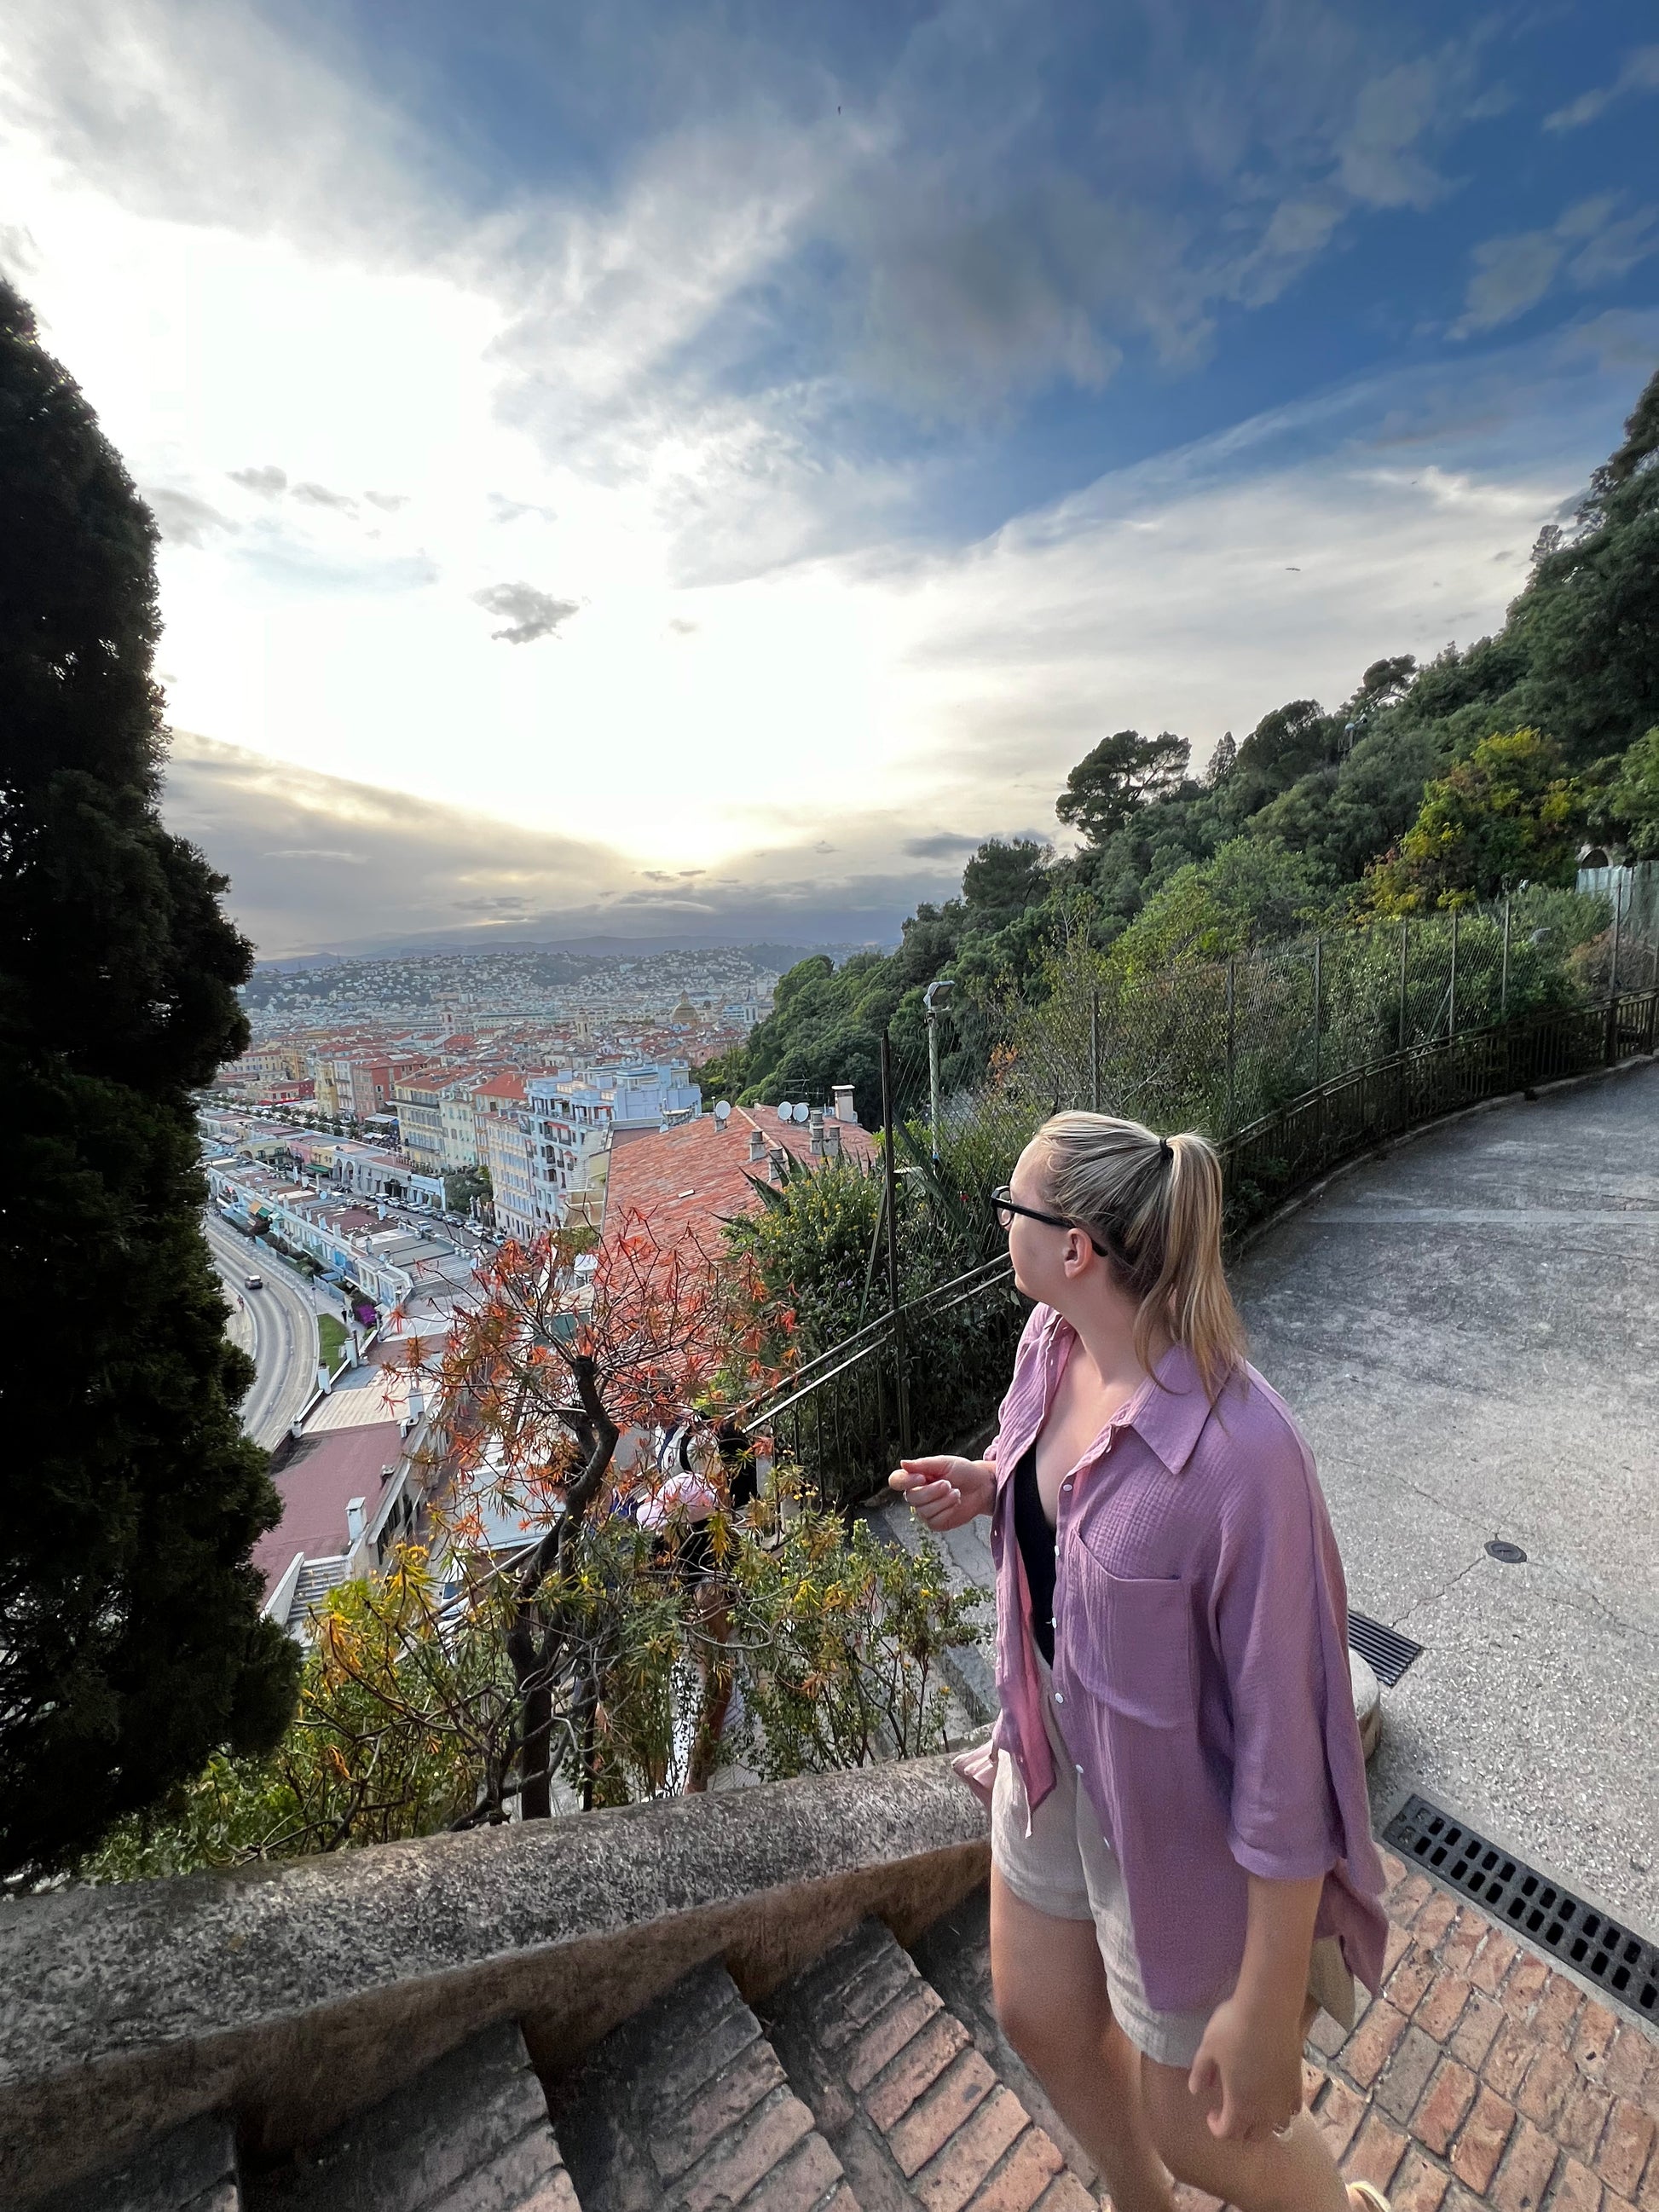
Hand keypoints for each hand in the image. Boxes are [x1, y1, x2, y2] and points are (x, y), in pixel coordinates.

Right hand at [887, 1456, 993, 1529]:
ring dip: (943, 1501)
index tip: (922, 1477)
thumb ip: (923, 1464)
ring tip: (956, 1492)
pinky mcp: (936, 1523)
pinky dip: (947, 1511)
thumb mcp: (944, 1463)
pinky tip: (955, 1503)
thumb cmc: (963, 1472)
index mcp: (915, 1478)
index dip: (905, 1481)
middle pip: (911, 1498)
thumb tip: (903, 1463)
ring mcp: (925, 1510)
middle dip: (932, 1491)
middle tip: (948, 1484)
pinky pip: (933, 1521)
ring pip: (923, 1511)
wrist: (982, 1486)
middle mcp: (917, 1495)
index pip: (896, 1481)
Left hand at [1186, 1994, 1302, 2142]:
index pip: (1228, 2132)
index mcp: (1239, 2104)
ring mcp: (1284, 2098)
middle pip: (1253, 2135)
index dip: (1216, 2127)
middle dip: (1239, 2130)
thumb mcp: (1207, 2048)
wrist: (1269, 2009)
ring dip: (1263, 2122)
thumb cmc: (1233, 2028)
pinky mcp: (1298, 2083)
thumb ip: (1200, 2073)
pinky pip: (1292, 2109)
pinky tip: (1274, 2095)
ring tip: (1253, 2105)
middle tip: (1229, 2110)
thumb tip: (1196, 2090)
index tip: (1211, 2112)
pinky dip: (1282, 2109)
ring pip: (1276, 2126)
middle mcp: (1264, 2109)